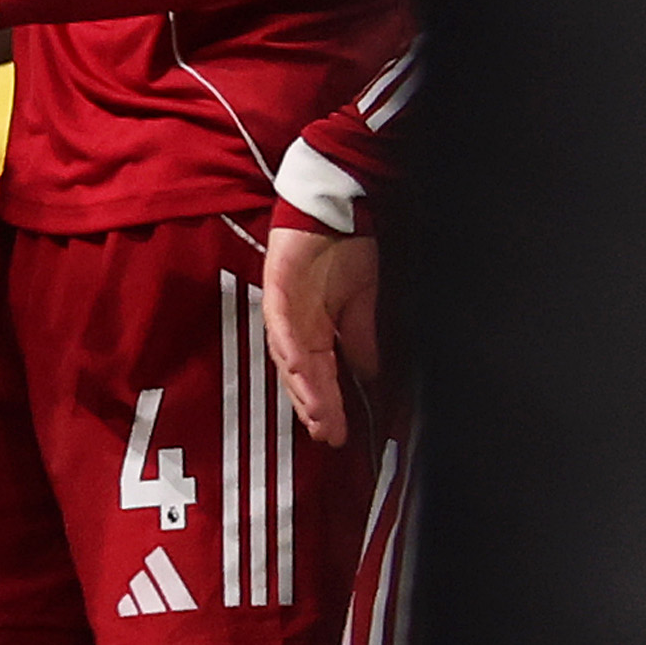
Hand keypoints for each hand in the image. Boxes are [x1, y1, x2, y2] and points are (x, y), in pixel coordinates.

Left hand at [263, 226, 378, 447]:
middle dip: (314, 407)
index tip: (338, 434)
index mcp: (317, 330)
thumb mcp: (362, 303)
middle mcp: (297, 325)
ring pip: (288, 357)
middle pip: (301, 376)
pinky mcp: (276, 289)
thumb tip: (369, 375)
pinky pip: (280, 324)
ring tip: (315, 414)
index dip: (329, 405)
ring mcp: (284, 309)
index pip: (321, 377)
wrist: (335, 210)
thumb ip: (360, 340)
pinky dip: (288, 347)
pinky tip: (298, 368)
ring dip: (301, 387)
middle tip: (326, 434)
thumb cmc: (347, 250)